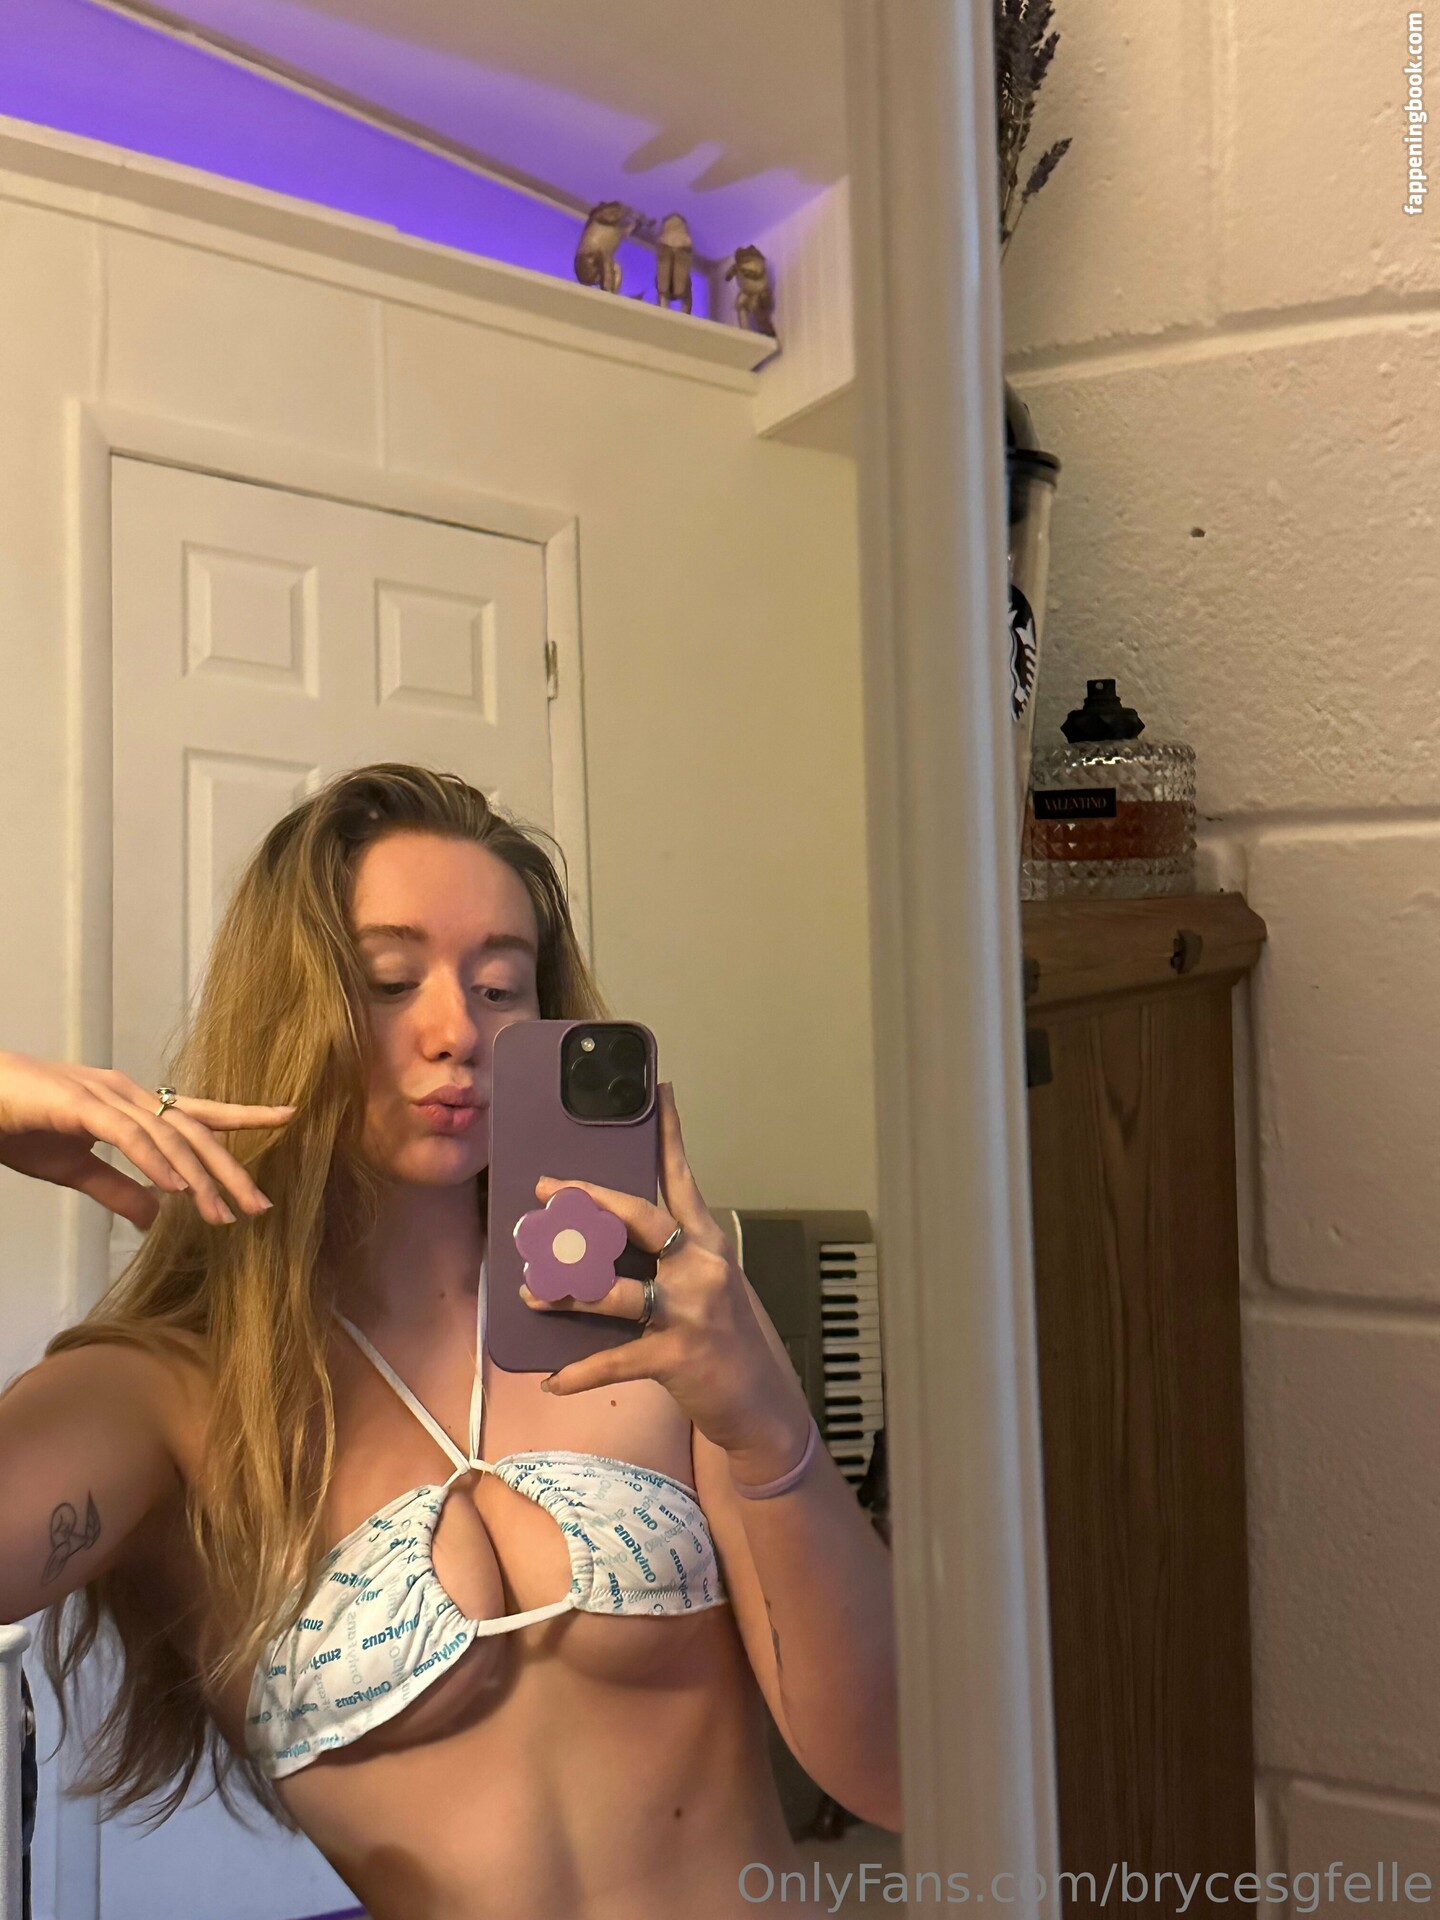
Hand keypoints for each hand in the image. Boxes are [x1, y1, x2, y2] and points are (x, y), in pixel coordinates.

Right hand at [0, 1049, 295, 1230]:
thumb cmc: (16, 1124)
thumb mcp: (73, 1168)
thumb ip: (117, 1188)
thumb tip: (157, 1217)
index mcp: (129, 1104)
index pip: (197, 1113)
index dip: (244, 1115)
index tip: (289, 1116)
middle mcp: (127, 1094)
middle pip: (193, 1132)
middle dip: (229, 1169)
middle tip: (261, 1206)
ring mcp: (105, 1095)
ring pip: (167, 1137)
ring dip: (197, 1178)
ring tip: (222, 1213)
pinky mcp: (78, 1104)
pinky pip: (127, 1135)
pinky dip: (154, 1161)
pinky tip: (176, 1188)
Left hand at [523, 1083, 812, 1469]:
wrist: (764, 1405)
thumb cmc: (729, 1339)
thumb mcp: (708, 1284)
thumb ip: (670, 1258)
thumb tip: (604, 1238)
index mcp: (709, 1243)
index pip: (683, 1178)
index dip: (669, 1134)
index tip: (659, 1093)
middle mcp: (701, 1268)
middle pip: (639, 1219)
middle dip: (586, 1203)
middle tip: (544, 1192)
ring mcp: (689, 1312)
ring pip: (613, 1289)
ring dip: (564, 1291)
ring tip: (529, 1291)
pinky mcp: (675, 1357)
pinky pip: (614, 1360)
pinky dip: (578, 1372)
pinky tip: (552, 1378)